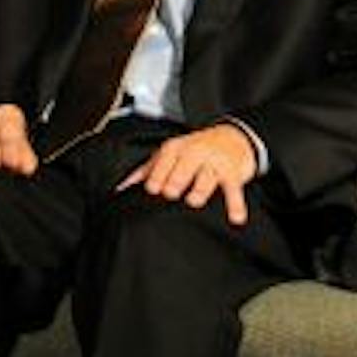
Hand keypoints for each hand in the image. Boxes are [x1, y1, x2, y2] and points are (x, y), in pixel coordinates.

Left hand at [116, 123, 257, 225]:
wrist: (234, 137)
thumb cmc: (194, 149)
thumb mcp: (169, 154)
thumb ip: (145, 170)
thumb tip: (121, 188)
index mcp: (175, 149)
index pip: (163, 163)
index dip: (157, 177)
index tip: (151, 190)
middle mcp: (195, 153)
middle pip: (183, 169)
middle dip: (175, 182)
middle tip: (170, 194)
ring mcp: (214, 163)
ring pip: (206, 178)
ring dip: (199, 190)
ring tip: (193, 201)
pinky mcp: (233, 174)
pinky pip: (233, 191)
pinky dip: (235, 205)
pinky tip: (235, 218)